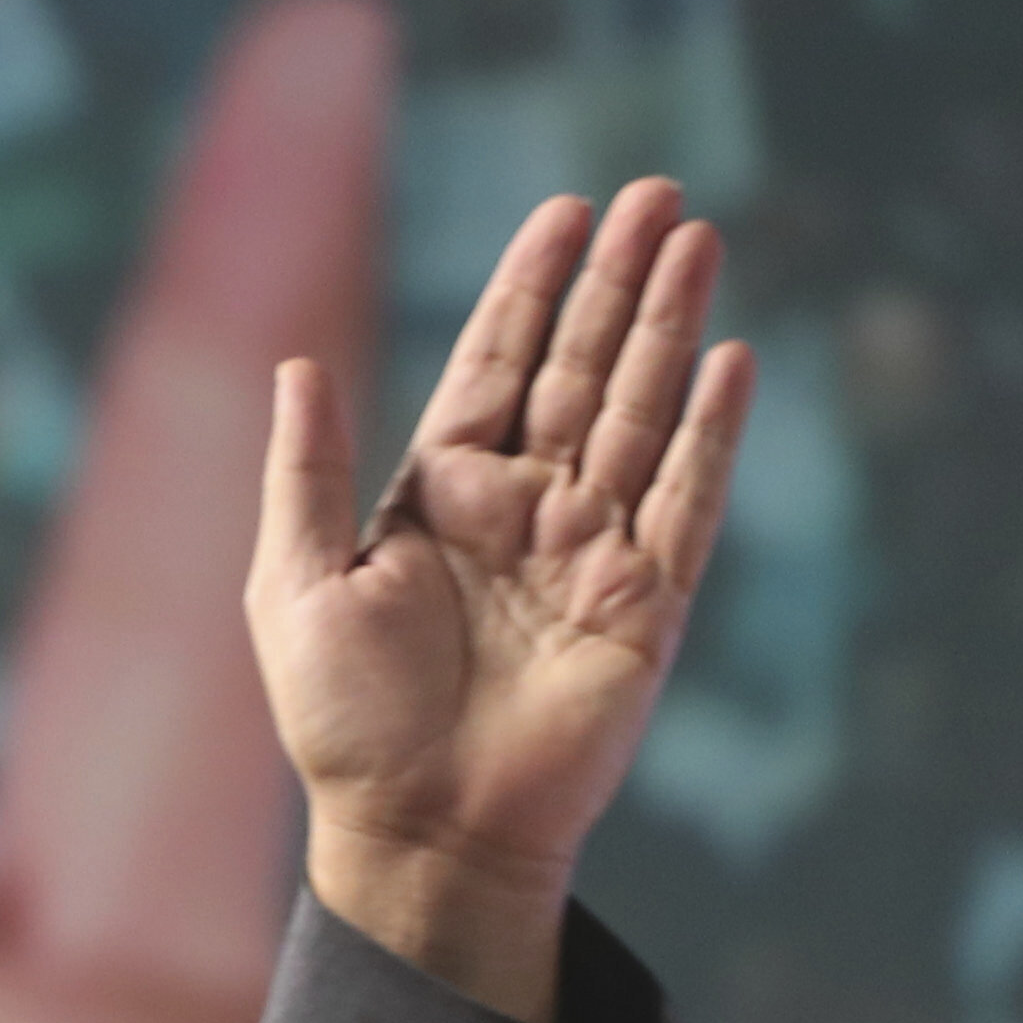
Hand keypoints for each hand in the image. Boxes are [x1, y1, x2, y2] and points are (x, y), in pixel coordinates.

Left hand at [254, 174, 751, 1016]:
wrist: (416, 832)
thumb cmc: (343, 725)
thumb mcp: (293, 585)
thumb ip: (303, 473)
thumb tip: (297, 364)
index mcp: (436, 495)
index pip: (495, 362)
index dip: (530, 285)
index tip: (565, 208)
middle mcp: (521, 509)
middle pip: (579, 367)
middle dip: (617, 280)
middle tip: (657, 190)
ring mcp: (589, 551)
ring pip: (638, 411)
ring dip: (670, 326)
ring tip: (700, 237)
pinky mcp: (645, 604)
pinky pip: (686, 502)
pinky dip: (708, 432)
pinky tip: (729, 359)